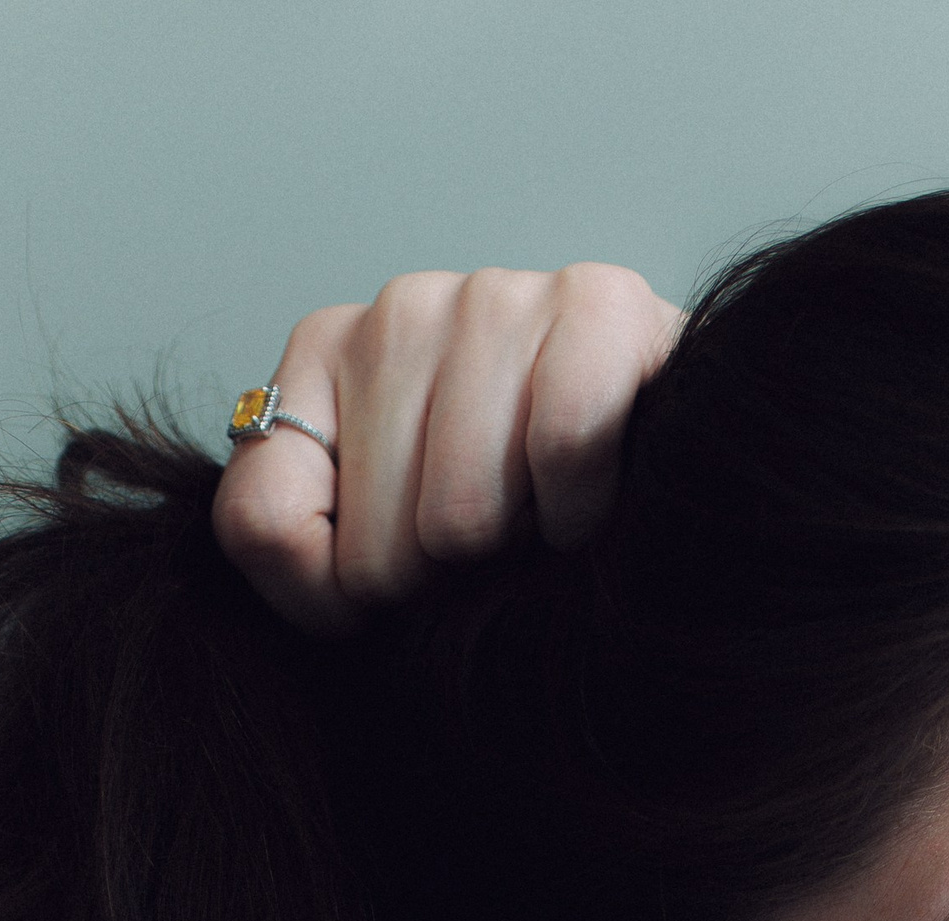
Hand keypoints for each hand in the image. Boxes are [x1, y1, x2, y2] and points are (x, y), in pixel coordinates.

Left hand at [213, 263, 681, 633]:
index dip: (337, 598)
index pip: (264, 523)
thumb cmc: (515, 523)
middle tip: (496, 552)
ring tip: (542, 523)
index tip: (395, 588)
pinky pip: (561, 442)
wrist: (684, 481)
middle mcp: (401, 308)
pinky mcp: (602, 303)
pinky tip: (590, 504)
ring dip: (515, 554)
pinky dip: (579, 511)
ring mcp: (499, 295)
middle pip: (379, 546)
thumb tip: (327, 569)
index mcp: (326, 355)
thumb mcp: (371, 555)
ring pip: (461, 514)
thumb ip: (283, 547)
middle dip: (442, 583)